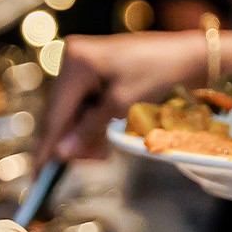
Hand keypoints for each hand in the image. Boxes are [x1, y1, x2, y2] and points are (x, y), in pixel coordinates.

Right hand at [39, 32, 211, 159]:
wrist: (192, 55)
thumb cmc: (161, 76)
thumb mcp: (123, 106)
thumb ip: (88, 130)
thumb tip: (59, 154)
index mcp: (77, 61)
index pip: (56, 112)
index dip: (48, 146)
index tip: (39, 175)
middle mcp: (73, 57)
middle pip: (60, 111)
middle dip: (72, 141)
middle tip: (94, 162)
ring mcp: (83, 61)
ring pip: (72, 109)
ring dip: (83, 134)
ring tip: (102, 153)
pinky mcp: (94, 67)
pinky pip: (84, 101)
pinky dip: (91, 121)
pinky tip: (102, 136)